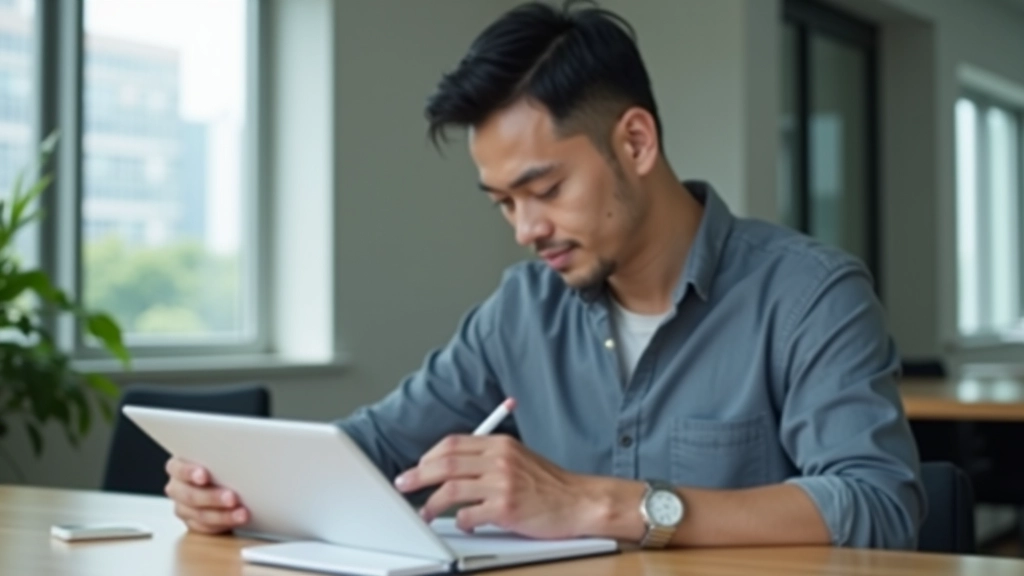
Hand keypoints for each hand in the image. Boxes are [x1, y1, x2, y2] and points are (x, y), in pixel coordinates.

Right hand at [164, 457, 248, 533]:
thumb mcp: (217, 457)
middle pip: (189, 495)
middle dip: (212, 497)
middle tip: (232, 498)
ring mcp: (182, 507)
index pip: (178, 468)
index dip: (190, 472)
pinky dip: (223, 525)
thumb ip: (219, 458)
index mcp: (178, 467)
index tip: (204, 475)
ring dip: (222, 515)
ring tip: (242, 513)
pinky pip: (205, 528)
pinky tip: (237, 520)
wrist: (222, 481)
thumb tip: (240, 456)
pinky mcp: (192, 523)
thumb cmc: (219, 464)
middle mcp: (177, 488)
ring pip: (199, 514)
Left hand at [393, 435, 601, 538]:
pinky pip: (469, 515)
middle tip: (404, 484)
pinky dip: (461, 522)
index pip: (453, 443)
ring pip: (451, 490)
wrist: (581, 501)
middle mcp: (500, 460)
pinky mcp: (507, 509)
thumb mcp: (519, 458)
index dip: (429, 456)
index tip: (418, 467)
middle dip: (418, 475)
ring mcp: (503, 484)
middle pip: (445, 463)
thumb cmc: (550, 485)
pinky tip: (464, 524)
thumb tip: (453, 467)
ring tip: (426, 512)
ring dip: (432, 504)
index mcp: (501, 444)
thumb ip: (490, 458)